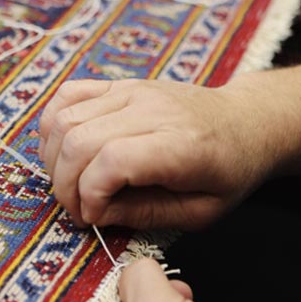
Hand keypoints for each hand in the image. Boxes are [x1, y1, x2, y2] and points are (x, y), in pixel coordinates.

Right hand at [38, 78, 286, 228]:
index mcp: (181, 146)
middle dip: (64, 185)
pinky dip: (53, 124)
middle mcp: (153, 110)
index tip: (94, 217)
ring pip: (65, 118)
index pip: (112, 160)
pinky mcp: (122, 84)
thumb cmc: (230, 171)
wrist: (248, 122)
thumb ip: (147, 215)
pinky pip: (69, 94)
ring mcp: (134, 91)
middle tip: (78, 210)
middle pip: (79, 140)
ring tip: (71, 185)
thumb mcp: (202, 211)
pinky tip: (62, 151)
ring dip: (54, 159)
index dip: (89, 195)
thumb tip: (97, 214)